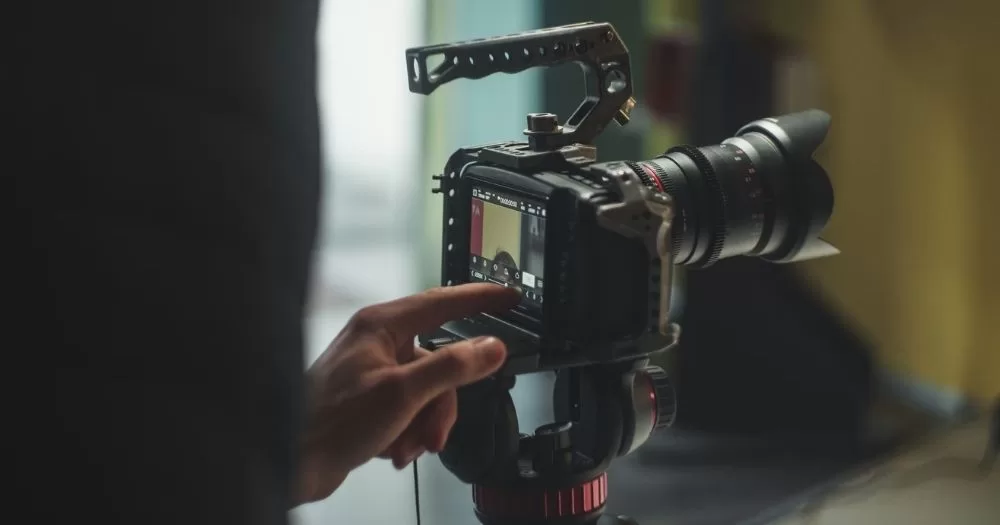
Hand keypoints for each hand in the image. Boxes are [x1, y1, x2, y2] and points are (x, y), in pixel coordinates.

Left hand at [295, 283, 519, 503]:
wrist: (291, 461)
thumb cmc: (328, 422)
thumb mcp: (403, 393)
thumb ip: (452, 366)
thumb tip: (490, 347)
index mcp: (382, 325)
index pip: (443, 301)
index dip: (481, 299)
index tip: (510, 298)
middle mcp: (377, 343)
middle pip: (439, 362)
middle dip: (441, 404)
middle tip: (433, 431)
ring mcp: (374, 372)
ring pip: (427, 391)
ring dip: (422, 424)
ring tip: (404, 446)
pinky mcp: (370, 400)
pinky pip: (409, 409)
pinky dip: (407, 432)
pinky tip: (391, 449)